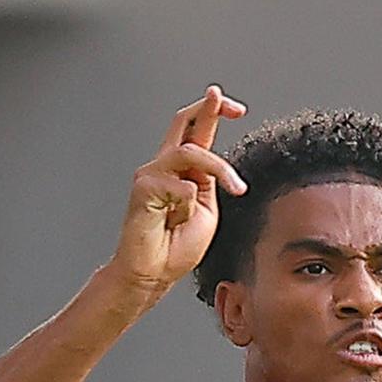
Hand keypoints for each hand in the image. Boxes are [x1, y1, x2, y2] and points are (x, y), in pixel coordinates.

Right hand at [111, 88, 247, 295]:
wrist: (154, 273)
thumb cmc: (176, 246)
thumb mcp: (207, 209)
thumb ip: (209, 181)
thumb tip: (213, 165)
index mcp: (183, 170)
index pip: (196, 130)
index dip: (214, 112)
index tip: (237, 109)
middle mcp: (165, 165)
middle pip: (183, 119)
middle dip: (209, 108)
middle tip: (233, 108)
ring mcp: (152, 173)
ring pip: (191, 151)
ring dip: (220, 168)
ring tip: (236, 188)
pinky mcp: (144, 187)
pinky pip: (180, 186)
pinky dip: (187, 205)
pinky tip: (176, 221)